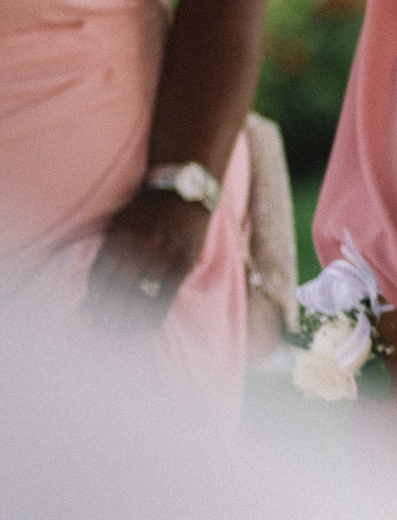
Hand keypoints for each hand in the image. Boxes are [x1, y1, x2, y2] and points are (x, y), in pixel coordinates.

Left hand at [83, 187, 210, 331]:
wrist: (186, 186)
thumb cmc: (149, 205)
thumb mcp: (122, 222)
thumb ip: (110, 250)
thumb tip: (95, 284)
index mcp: (119, 237)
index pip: (100, 277)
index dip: (92, 299)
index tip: (86, 315)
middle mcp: (140, 247)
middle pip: (117, 290)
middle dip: (107, 314)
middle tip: (101, 330)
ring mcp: (164, 254)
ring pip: (141, 296)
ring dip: (128, 319)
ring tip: (121, 334)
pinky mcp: (184, 260)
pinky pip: (166, 294)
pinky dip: (154, 313)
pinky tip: (147, 326)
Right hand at [351, 308, 396, 490]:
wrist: (378, 364)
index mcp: (379, 458)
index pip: (393, 503)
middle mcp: (362, 461)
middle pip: (381, 502)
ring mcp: (356, 454)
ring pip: (374, 491)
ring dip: (391, 506)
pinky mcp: (356, 447)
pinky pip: (370, 478)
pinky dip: (384, 490)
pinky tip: (396, 493)